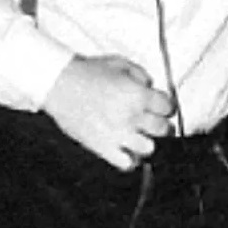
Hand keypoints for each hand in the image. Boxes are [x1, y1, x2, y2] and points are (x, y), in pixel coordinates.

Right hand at [43, 55, 175, 169]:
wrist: (59, 84)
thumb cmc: (88, 72)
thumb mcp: (120, 63)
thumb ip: (141, 75)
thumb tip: (150, 87)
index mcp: (137, 95)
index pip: (168, 107)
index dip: (164, 106)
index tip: (159, 106)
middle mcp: (131, 116)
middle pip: (163, 129)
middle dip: (158, 123)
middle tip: (149, 120)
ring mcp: (118, 134)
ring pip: (149, 148)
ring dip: (145, 141)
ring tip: (136, 135)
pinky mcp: (103, 148)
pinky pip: (127, 163)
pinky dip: (129, 159)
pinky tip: (124, 149)